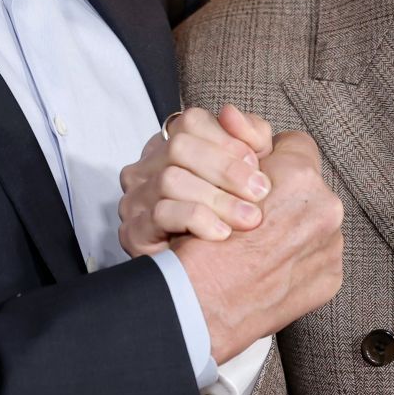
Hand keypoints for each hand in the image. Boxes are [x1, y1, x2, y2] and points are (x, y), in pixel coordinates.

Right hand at [118, 106, 273, 255]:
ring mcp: (136, 199)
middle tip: (260, 192)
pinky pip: (161, 215)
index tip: (257, 163)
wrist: (212, 281)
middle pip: (179, 147)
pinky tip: (221, 233)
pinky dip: (197, 220)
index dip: (226, 140)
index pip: (191, 123)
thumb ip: (250, 138)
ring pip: (170, 180)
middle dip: (226, 169)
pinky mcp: (133, 231)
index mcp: (172, 147)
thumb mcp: (250, 173)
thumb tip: (232, 113)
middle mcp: (148, 168)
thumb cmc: (233, 217)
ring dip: (217, 198)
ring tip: (249, 218)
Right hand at [172, 131, 343, 362]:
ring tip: (262, 244)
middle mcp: (324, 209)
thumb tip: (237, 121)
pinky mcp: (330, 277)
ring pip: (315, 220)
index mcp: (298, 178)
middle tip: (255, 214)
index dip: (274, 157)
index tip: (259, 174)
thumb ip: (242, 152)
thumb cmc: (201, 246)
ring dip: (294, 227)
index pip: (297, 143)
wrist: (200, 307)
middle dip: (286, 195)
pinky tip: (270, 266)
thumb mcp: (214, 180)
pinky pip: (319, 253)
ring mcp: (331, 246)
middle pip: (309, 186)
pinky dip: (299, 258)